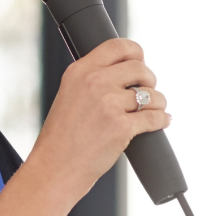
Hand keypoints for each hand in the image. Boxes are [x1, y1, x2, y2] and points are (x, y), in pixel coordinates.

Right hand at [30, 38, 170, 196]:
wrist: (54, 168)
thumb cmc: (60, 138)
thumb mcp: (68, 96)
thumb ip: (91, 80)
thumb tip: (127, 73)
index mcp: (79, 71)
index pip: (117, 46)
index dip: (136, 52)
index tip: (140, 61)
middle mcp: (94, 83)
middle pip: (140, 68)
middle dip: (149, 80)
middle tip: (147, 91)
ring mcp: (109, 104)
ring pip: (152, 94)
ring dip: (158, 102)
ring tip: (154, 110)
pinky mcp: (121, 127)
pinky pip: (155, 117)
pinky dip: (162, 120)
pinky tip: (162, 121)